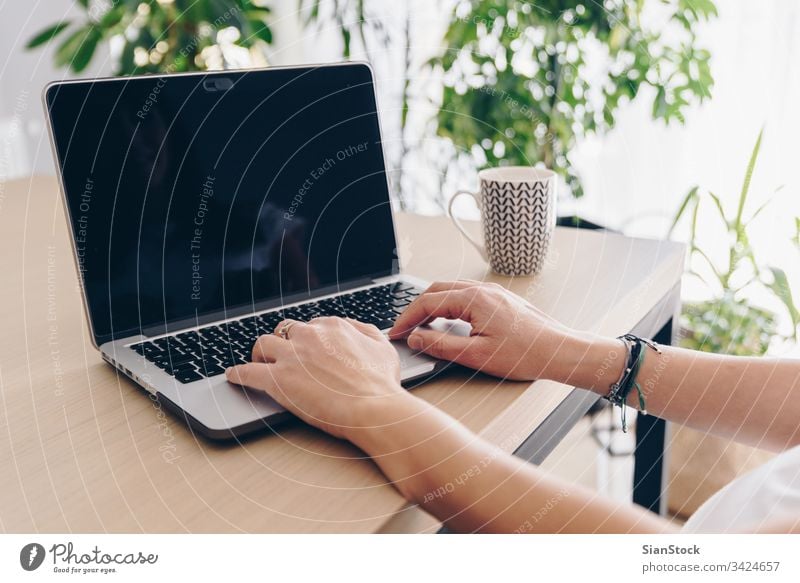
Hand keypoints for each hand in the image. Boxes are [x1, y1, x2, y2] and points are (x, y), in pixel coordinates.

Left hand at [226, 317, 408, 439]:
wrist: (373, 408)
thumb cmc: (381, 384)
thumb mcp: (383, 348)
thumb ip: (366, 332)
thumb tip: (353, 327)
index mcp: (333, 327)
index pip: (311, 326)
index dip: (308, 341)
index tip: (306, 351)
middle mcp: (309, 336)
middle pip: (285, 331)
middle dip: (283, 342)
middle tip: (283, 356)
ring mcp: (291, 357)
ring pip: (262, 345)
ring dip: (259, 354)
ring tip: (258, 364)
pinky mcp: (277, 380)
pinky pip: (248, 372)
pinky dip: (237, 374)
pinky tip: (233, 376)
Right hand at [389, 281, 592, 381]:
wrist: (561, 351)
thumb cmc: (526, 354)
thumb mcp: (476, 355)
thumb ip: (441, 346)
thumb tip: (416, 339)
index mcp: (474, 299)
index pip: (428, 302)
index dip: (407, 318)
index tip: (396, 332)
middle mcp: (483, 289)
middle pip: (437, 290)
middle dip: (417, 308)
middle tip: (405, 328)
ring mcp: (494, 292)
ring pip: (452, 291)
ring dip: (433, 305)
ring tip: (422, 326)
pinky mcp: (502, 300)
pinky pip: (467, 295)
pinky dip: (450, 306)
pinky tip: (449, 322)